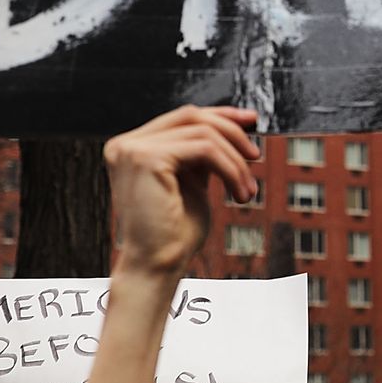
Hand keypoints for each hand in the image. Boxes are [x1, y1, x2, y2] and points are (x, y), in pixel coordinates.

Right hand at [103, 106, 260, 277]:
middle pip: (191, 116)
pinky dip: (230, 168)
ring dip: (235, 161)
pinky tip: (239, 192)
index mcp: (133, 148)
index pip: (181, 118)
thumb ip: (199, 156)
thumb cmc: (174, 235)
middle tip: (256, 155)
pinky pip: (204, 148)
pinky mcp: (145, 158)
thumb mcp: (191, 184)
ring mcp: (132, 149)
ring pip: (203, 133)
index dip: (220, 116)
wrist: (157, 266)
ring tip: (247, 190)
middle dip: (231, 130)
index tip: (251, 122)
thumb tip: (229, 129)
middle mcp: (125, 144)